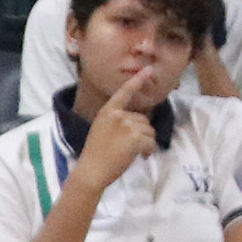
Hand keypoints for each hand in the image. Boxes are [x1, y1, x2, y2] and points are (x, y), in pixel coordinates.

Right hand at [71, 61, 170, 189]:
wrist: (91, 171)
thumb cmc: (95, 155)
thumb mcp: (101, 130)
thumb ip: (117, 122)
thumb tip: (138, 124)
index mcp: (107, 111)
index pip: (124, 92)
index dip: (137, 80)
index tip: (149, 70)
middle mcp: (118, 115)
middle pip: (143, 120)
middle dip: (142, 134)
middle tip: (132, 148)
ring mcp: (126, 125)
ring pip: (149, 131)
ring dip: (146, 143)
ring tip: (135, 154)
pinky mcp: (134, 137)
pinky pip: (151, 142)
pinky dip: (149, 151)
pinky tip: (140, 157)